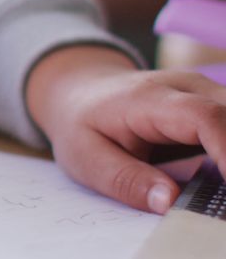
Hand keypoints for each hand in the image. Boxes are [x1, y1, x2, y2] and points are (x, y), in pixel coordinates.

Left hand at [26, 46, 225, 213]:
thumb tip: (169, 202)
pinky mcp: (212, 104)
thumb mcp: (85, 157)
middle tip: (222, 201)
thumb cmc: (81, 124)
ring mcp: (203, 92)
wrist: (79, 92)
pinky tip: (221, 180)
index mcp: (148, 99)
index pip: (204, 118)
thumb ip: (125, 180)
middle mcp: (185, 87)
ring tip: (219, 193)